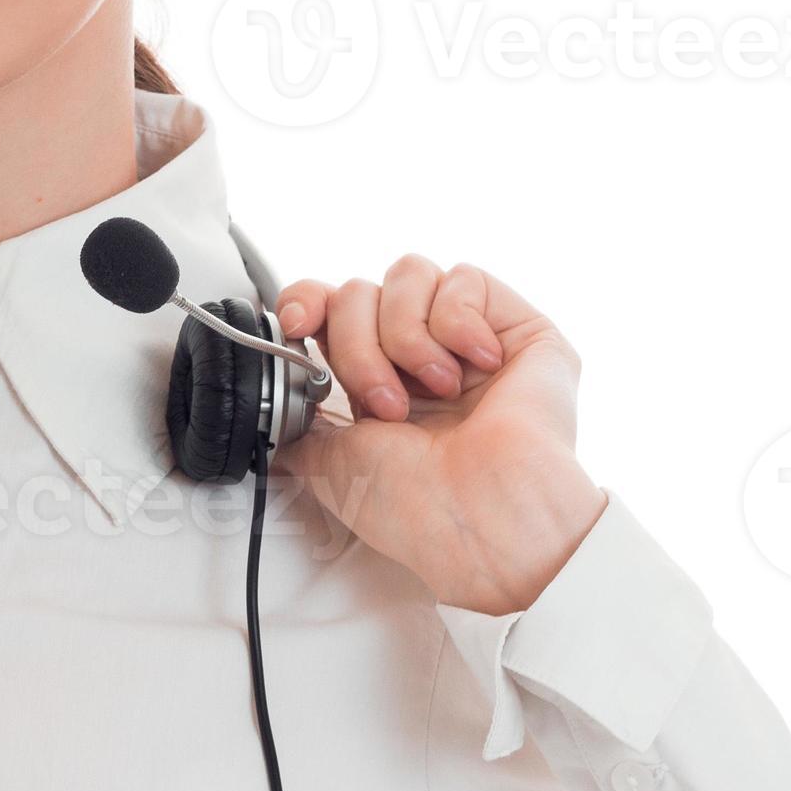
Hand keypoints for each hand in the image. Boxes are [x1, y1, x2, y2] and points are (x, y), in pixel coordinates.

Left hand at [267, 256, 605, 613]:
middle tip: (386, 405)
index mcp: (377, 381)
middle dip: (358, 346)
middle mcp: (419, 355)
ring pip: (407, 274)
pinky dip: (458, 322)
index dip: (306, 302)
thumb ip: (297, 423)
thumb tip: (275, 406)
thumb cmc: (417, 504)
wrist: (483, 515)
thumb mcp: (328, 463)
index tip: (297, 325)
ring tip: (435, 392)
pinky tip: (479, 367)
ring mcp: (467, 338)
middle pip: (359, 291)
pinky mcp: (516, 326)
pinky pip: (464, 278)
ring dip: (407, 337)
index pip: (330, 306)